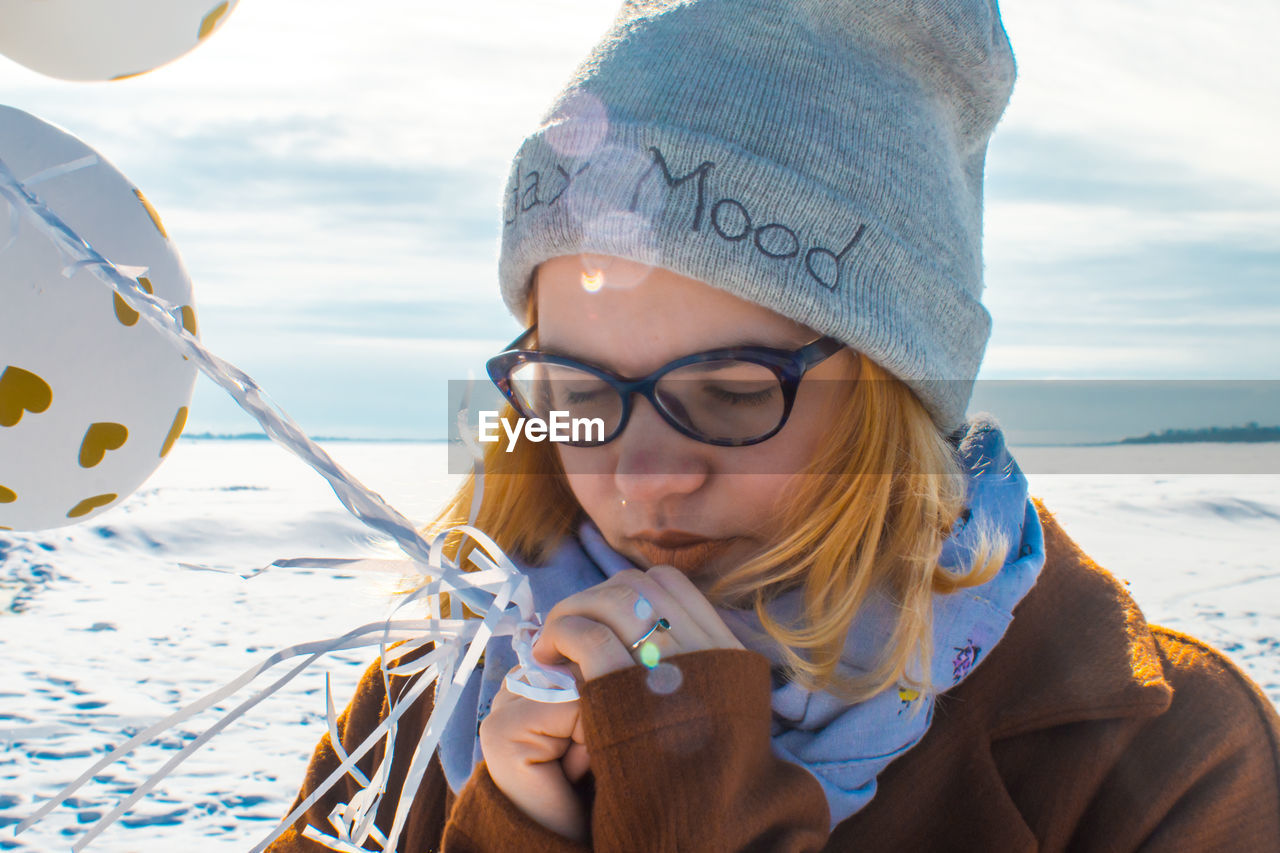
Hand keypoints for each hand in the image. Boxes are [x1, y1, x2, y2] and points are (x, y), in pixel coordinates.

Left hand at [478, 565, 743, 840]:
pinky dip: (566, 632)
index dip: (629, 590)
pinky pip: (593, 638)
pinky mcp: (625, 698)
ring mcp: (669, 673)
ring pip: (618, 601)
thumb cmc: (684, 782)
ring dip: (576, 609)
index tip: (602, 615)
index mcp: (729, 657)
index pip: (672, 585)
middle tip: (567, 627)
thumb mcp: (707, 716)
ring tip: (553, 644)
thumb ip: (691, 669)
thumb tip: (656, 621)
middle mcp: (706, 656)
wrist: (676, 836)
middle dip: (597, 596)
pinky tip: (550, 654)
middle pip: (642, 587)